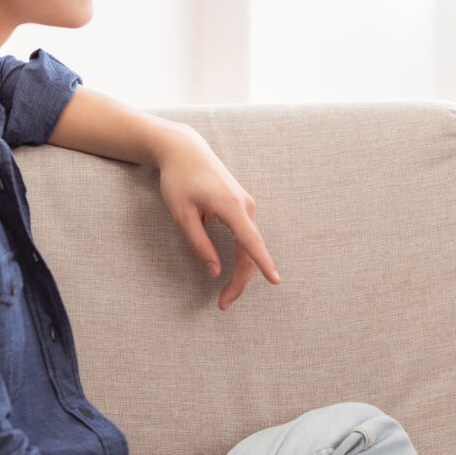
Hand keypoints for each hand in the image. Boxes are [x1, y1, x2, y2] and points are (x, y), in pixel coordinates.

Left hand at [156, 125, 280, 308]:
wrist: (185, 150)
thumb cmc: (179, 180)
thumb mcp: (182, 214)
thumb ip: (198, 244)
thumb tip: (214, 272)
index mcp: (231, 207)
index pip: (251, 241)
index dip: (263, 263)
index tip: (276, 281)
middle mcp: (245, 206)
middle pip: (251, 250)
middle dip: (240, 280)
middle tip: (223, 304)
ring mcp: (246, 205)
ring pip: (250, 245)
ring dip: (242, 271)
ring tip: (226, 293)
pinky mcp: (241, 205)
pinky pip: (247, 236)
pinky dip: (242, 256)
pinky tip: (232, 270)